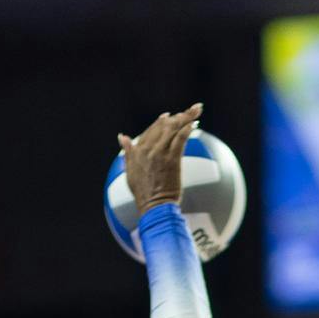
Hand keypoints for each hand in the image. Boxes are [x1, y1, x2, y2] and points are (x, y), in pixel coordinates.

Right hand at [117, 102, 202, 217]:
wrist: (153, 207)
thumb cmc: (143, 193)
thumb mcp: (130, 171)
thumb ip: (128, 152)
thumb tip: (122, 137)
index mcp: (137, 151)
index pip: (151, 130)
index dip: (161, 121)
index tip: (169, 116)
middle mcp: (147, 149)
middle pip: (164, 126)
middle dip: (178, 116)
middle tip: (191, 110)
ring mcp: (160, 154)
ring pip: (173, 129)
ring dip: (186, 118)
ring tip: (197, 111)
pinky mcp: (172, 160)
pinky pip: (180, 139)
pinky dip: (187, 129)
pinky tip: (195, 124)